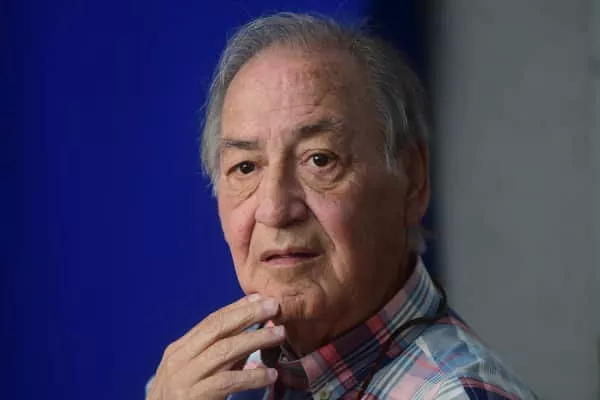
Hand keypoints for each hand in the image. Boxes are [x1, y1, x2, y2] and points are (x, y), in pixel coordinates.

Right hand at [146, 295, 283, 399]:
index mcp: (179, 350)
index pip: (211, 321)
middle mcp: (179, 360)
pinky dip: (252, 376)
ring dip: (255, 339)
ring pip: (224, 351)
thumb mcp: (195, 374)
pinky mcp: (193, 398)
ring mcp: (184, 379)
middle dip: (248, 315)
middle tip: (274, 306)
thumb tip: (255, 340)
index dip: (237, 307)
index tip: (259, 297)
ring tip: (279, 334)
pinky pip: (227, 382)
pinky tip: (270, 374)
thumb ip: (221, 358)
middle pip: (217, 329)